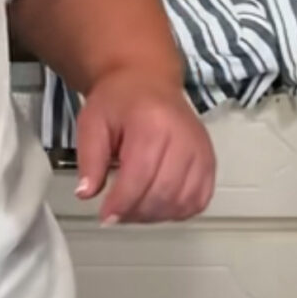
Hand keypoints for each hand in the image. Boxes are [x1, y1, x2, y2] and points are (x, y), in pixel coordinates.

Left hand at [75, 71, 214, 224]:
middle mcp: (183, 137)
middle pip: (163, 193)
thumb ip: (89, 159)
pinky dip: (178, 211)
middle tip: (116, 215)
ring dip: (155, 215)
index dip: (122, 204)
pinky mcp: (209, 160)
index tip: (106, 216)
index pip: (140, 176)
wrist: (147, 81)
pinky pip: (199, 199)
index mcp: (153, 124)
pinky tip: (157, 206)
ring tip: (133, 210)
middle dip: (136, 212)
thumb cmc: (120, 100)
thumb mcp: (92, 123)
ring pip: (183, 201)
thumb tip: (86, 193)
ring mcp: (200, 150)